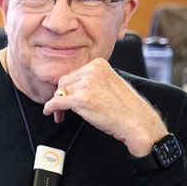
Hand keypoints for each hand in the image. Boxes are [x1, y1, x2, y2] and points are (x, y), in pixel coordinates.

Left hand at [42, 59, 168, 156]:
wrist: (137, 121)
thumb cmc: (127, 107)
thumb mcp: (111, 83)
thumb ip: (94, 80)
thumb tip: (75, 85)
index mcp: (99, 64)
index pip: (74, 74)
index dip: (69, 87)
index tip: (67, 96)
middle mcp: (92, 71)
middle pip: (64, 81)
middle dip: (61, 95)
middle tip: (60, 108)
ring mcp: (86, 84)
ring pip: (60, 92)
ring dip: (57, 104)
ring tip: (60, 115)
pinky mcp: (80, 99)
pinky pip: (56, 102)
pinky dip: (50, 108)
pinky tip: (49, 113)